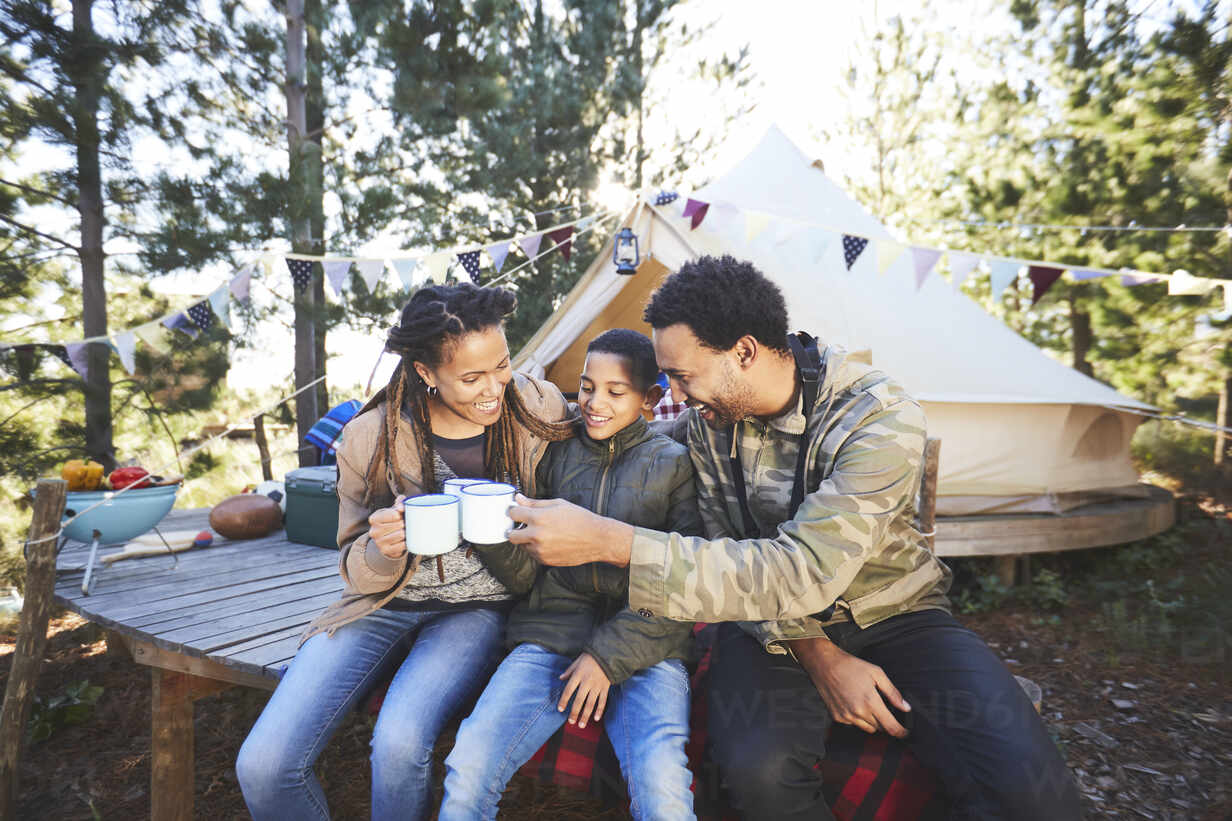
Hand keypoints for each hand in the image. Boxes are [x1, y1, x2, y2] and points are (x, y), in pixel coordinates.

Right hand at [367, 495, 407, 558]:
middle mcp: (373, 531)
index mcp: (374, 518)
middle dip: (405, 524)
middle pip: (399, 524)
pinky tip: (404, 540)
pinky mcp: (385, 551)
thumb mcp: (394, 509)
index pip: (395, 514)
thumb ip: (400, 502)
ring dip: (406, 533)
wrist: (388, 539)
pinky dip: (406, 542)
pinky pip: (402, 545)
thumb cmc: (393, 520)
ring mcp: (378, 542)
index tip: (401, 515)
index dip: (402, 514)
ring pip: (401, 534)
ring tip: (404, 532)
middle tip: (404, 525)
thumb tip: (401, 507)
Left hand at [507, 494, 633, 566]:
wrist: (596, 539)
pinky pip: (532, 554)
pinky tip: (550, 542)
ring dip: (527, 540)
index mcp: (539, 518)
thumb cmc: (579, 519)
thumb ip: (535, 503)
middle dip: (515, 529)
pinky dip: (536, 548)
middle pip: (511, 535)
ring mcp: (540, 550)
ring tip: (544, 533)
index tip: (517, 511)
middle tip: (523, 525)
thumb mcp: (558, 504)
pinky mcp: (544, 560)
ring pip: (522, 545)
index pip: (513, 513)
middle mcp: (536, 535)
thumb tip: (519, 498)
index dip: (514, 511)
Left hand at [557, 652, 610, 727]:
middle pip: (579, 700)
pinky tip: (596, 718)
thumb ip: (569, 671)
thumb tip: (560, 678)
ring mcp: (597, 686)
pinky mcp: (605, 688)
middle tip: (571, 721)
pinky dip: (599, 710)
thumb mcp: (577, 661)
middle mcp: (587, 682)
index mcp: (579, 675)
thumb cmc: (591, 657)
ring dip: (585, 715)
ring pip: (590, 704)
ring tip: (581, 725)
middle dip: (574, 712)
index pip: (569, 690)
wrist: (608, 654)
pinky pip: (603, 701)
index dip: (564, 700)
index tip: (560, 709)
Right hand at [791, 636, 909, 737]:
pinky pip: (854, 724)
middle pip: (880, 728)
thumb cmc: (850, 666)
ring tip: (868, 704)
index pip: (891, 727)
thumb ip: (893, 692)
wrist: (824, 664)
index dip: (900, 732)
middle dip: (886, 722)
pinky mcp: (837, 717)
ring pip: (868, 728)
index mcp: (870, 701)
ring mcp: (846, 716)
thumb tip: (906, 707)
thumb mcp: (877, 673)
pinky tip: (855, 703)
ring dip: (873, 721)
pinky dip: (858, 718)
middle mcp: (858, 712)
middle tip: (884, 708)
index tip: (905, 733)